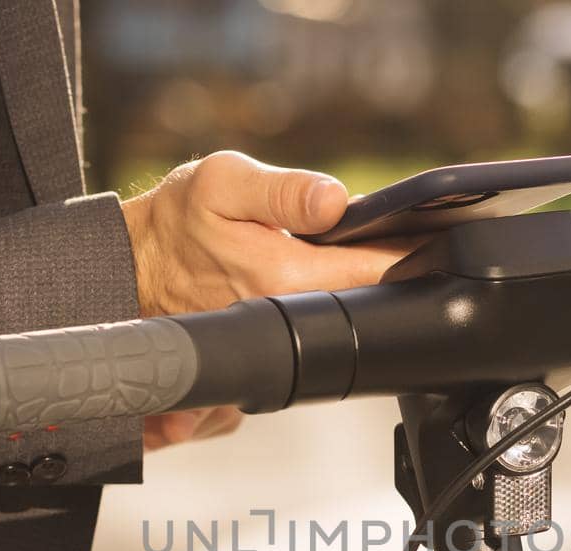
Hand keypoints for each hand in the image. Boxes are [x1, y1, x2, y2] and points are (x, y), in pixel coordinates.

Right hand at [120, 151, 410, 450]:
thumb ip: (282, 191)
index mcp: (283, 277)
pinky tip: (345, 282)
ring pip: (349, 317)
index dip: (411, 249)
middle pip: (369, 299)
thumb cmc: (176, 222)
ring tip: (387, 256)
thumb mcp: (222, 182)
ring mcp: (281, 338)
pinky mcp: (274, 347)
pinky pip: (325, 330)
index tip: (436, 232)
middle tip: (421, 240)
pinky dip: (343, 306)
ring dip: (370, 291)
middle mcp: (286, 317)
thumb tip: (335, 200)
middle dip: (397, 271)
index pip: (373, 270)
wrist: (133, 267)